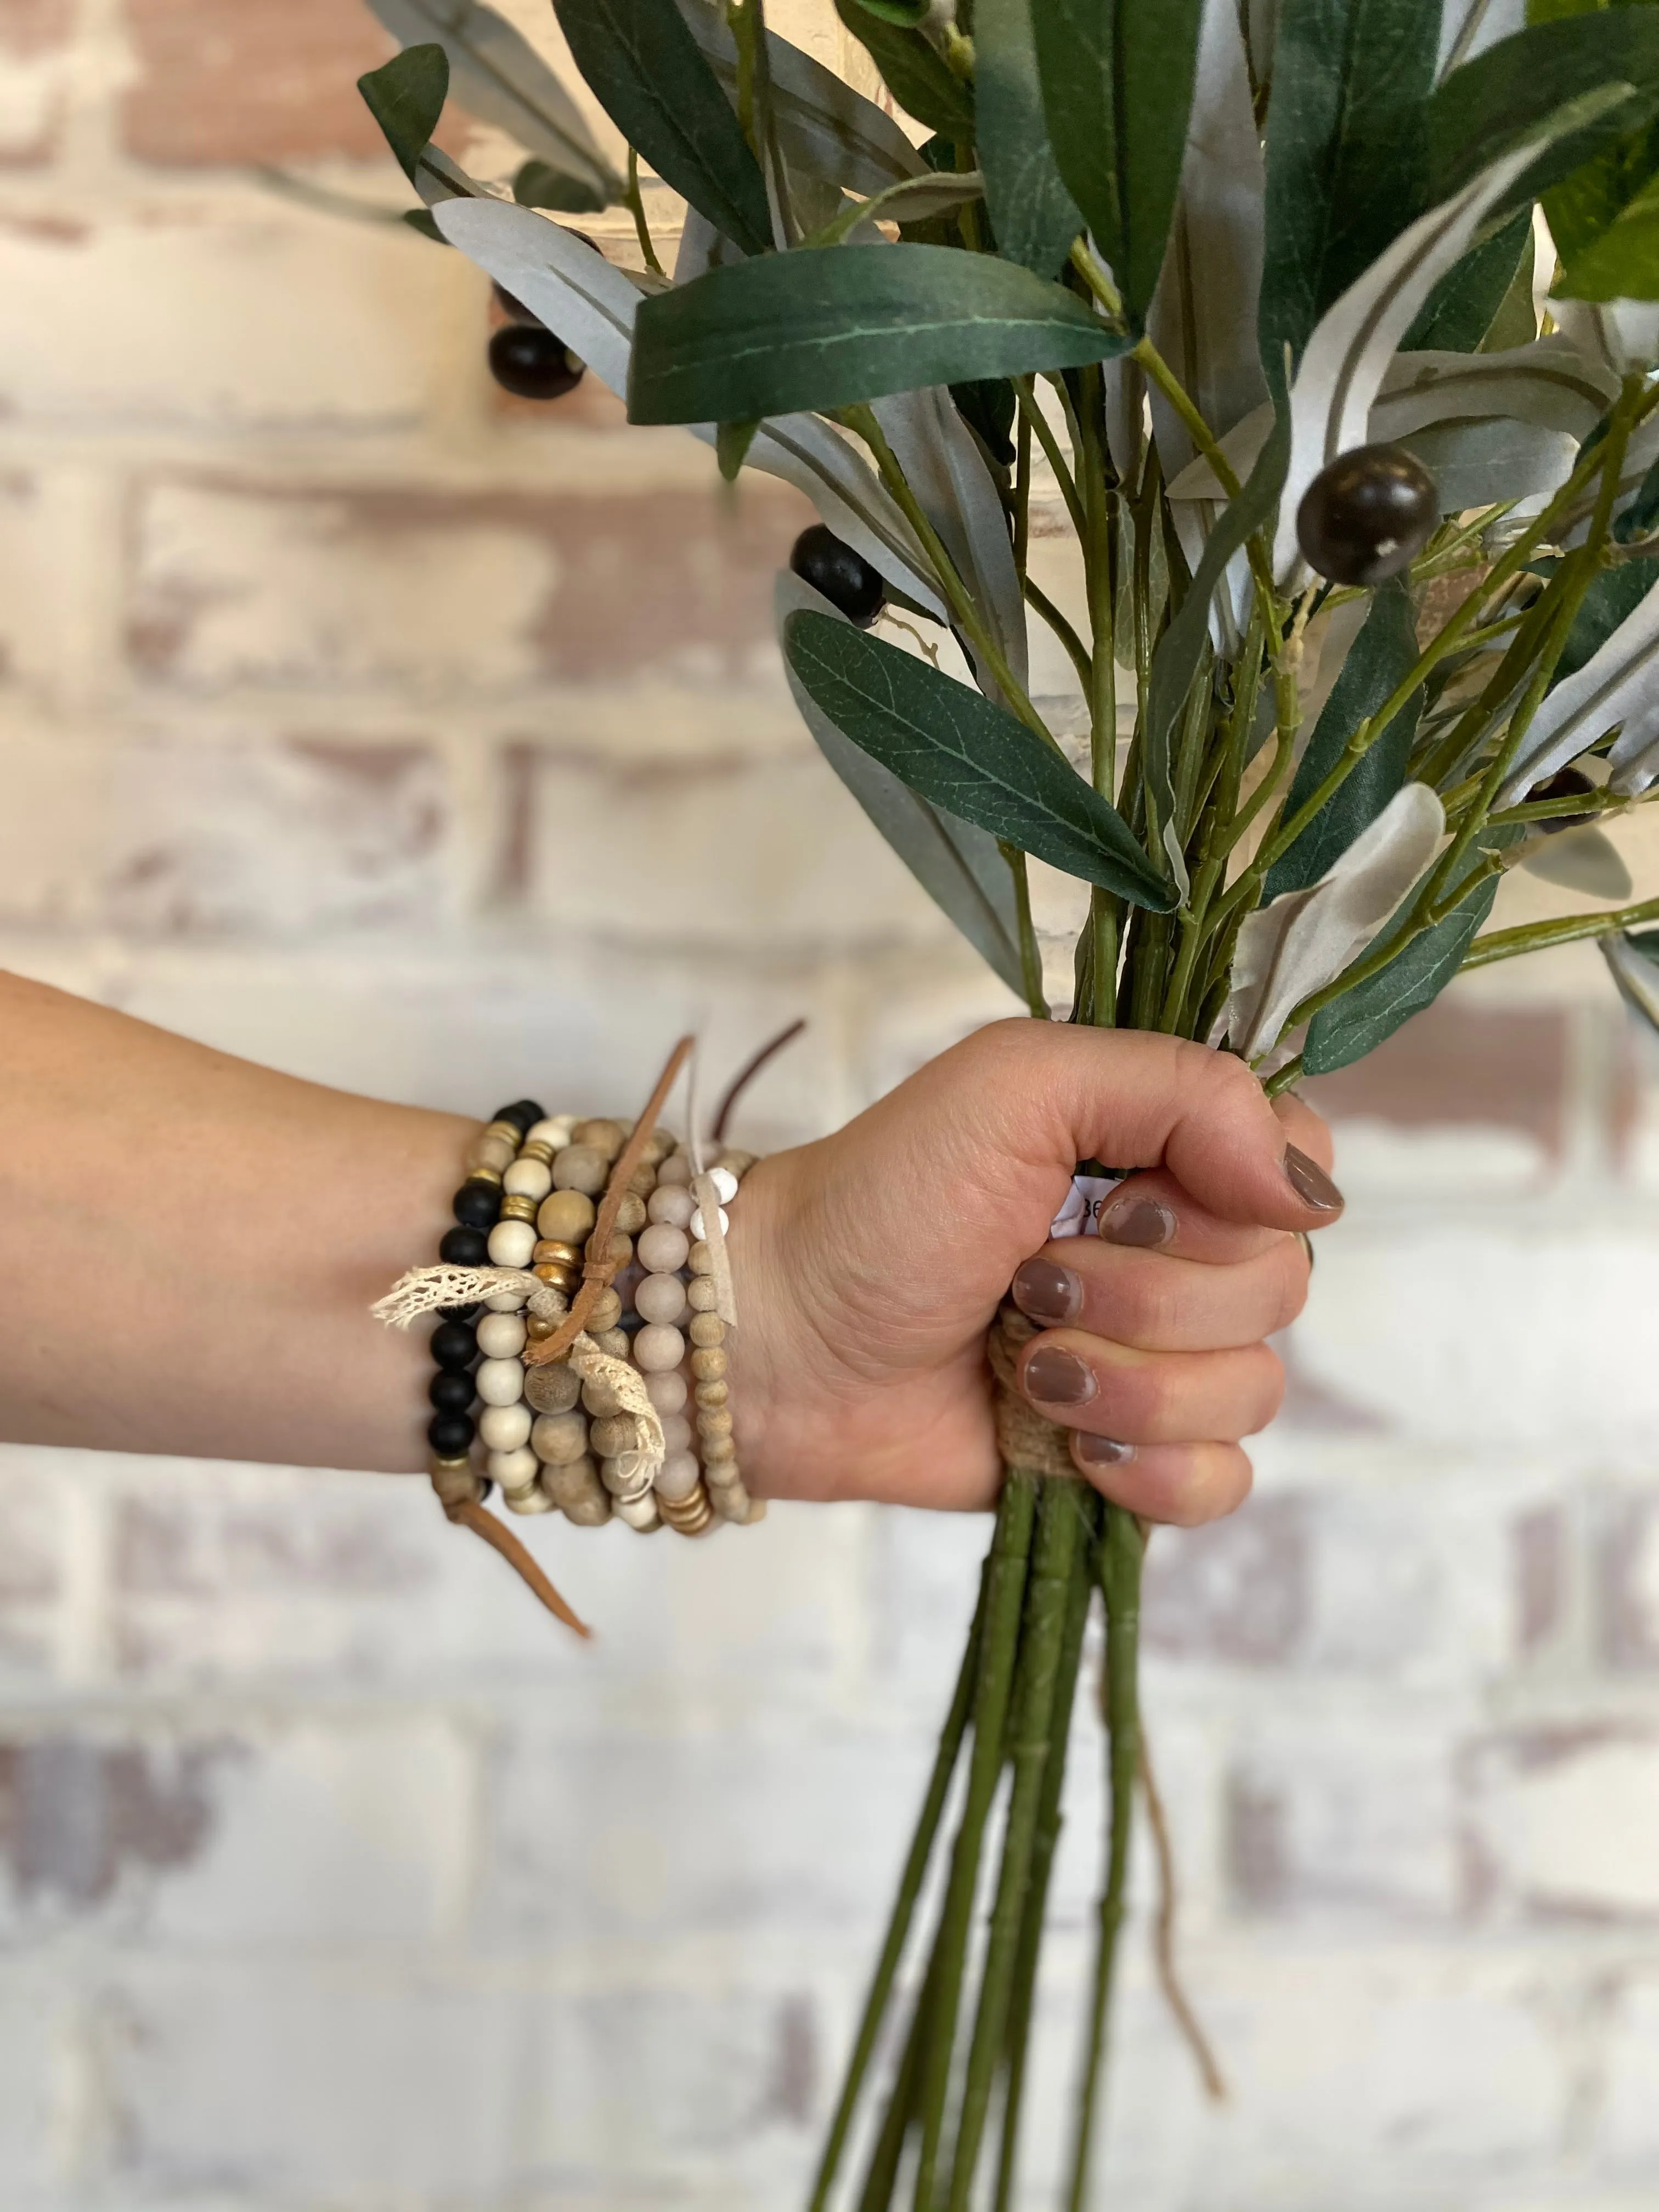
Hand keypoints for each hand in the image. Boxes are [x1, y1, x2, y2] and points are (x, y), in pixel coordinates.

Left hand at [728, 1020, 1340, 1523]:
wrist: (785, 1343)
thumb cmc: (883, 1199)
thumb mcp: (1021, 1085)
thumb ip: (1184, 1092)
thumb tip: (1311, 1194)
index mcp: (1162, 1150)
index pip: (1298, 1165)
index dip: (1235, 1199)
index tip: (1126, 1199)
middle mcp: (1176, 1252)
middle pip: (1279, 1288)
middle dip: (1145, 1296)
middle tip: (1031, 1281)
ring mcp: (1155, 1360)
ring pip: (1253, 1390)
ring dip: (1129, 1385)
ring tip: (1026, 1363)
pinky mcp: (1129, 1457)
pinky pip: (1222, 1481)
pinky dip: (1153, 1471)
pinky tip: (1071, 1448)